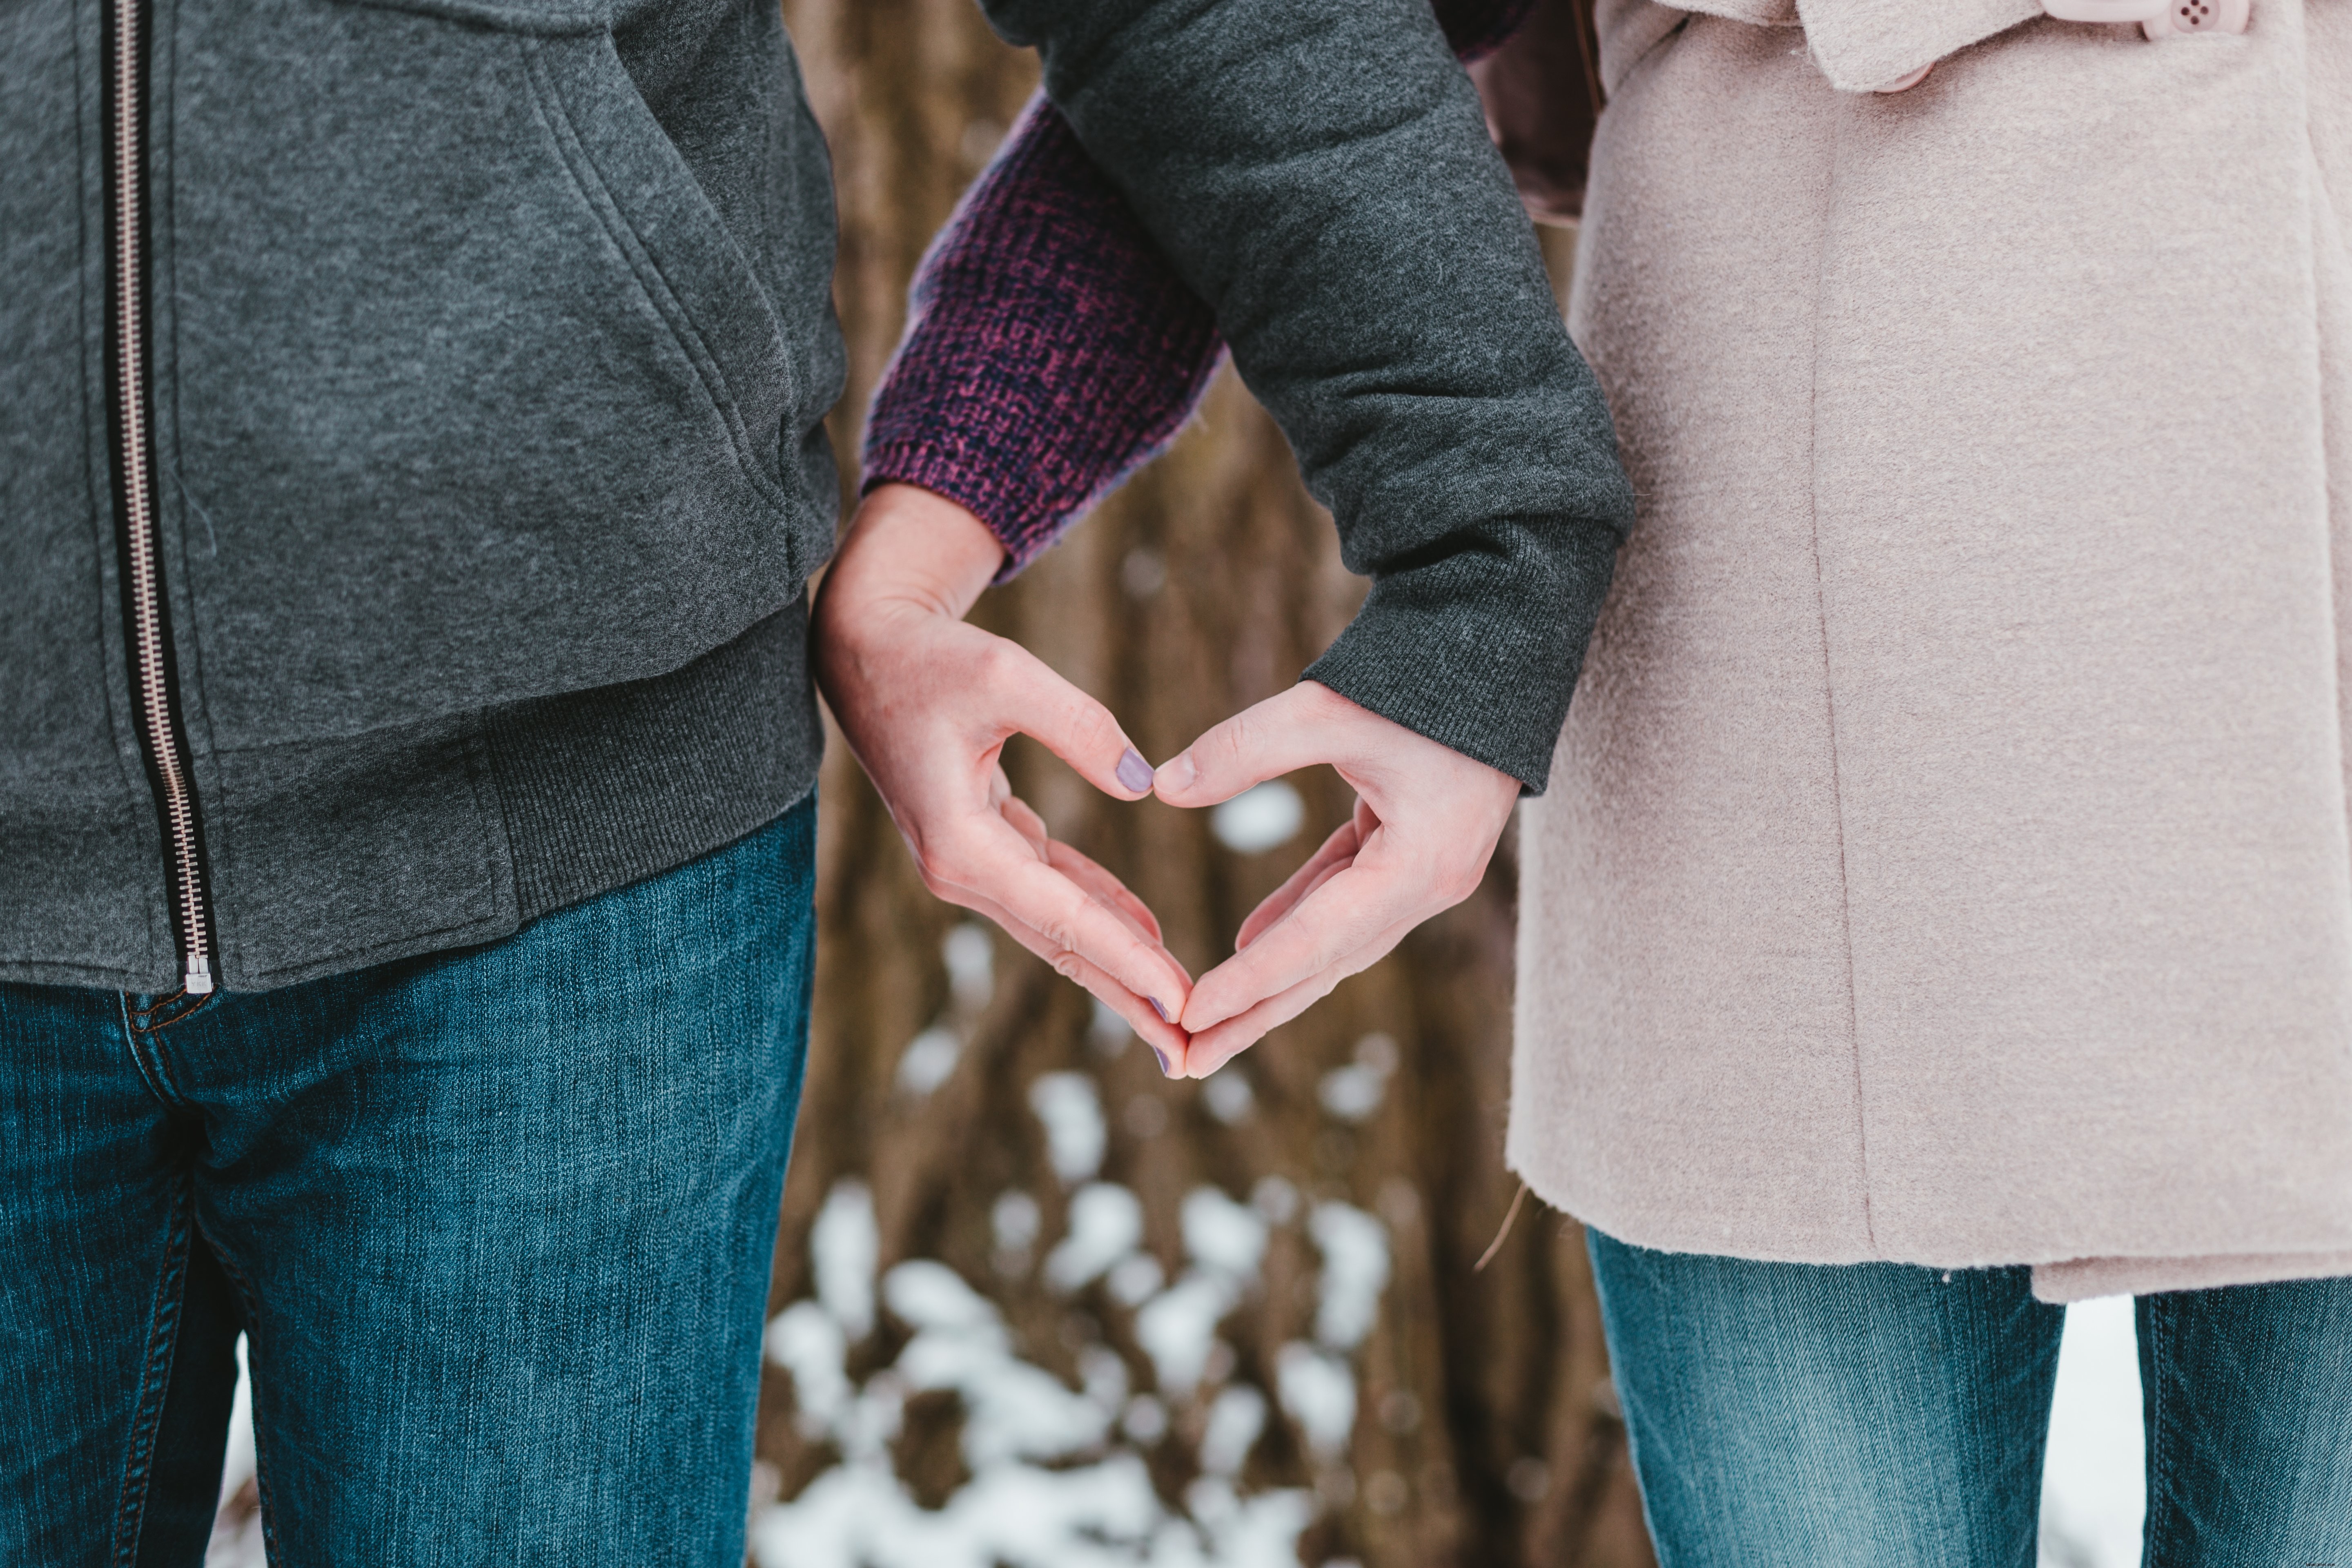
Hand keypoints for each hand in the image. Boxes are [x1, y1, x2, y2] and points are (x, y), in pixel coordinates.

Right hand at [813, 484, 1192, 1070]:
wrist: (865, 653)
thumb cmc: (931, 661)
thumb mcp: (1006, 676)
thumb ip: (1080, 726)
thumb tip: (1142, 782)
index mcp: (961, 843)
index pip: (1063, 915)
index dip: (1126, 959)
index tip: (1180, 1000)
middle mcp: (960, 871)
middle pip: (1062, 945)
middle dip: (1127, 996)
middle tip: (1190, 1051)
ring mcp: (968, 864)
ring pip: (1058, 928)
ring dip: (1117, 967)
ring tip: (1177, 1013)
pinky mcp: (982, 846)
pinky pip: (1052, 893)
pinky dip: (1098, 914)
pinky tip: (1146, 934)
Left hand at [1153, 681, 1517, 1077]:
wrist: (1503, 641)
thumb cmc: (1425, 674)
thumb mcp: (1331, 708)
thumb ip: (1247, 747)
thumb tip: (1164, 786)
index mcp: (1419, 865)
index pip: (1317, 940)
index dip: (1250, 980)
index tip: (1190, 1014)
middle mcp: (1427, 885)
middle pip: (1325, 964)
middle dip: (1254, 1013)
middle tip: (1185, 1060)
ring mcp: (1424, 871)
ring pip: (1332, 940)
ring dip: (1271, 978)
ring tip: (1205, 1021)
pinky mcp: (1411, 848)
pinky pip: (1341, 899)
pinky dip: (1295, 921)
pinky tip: (1246, 942)